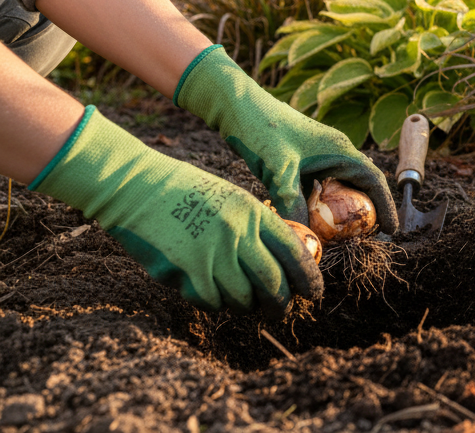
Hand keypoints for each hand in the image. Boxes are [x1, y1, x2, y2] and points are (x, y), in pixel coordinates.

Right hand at [29, 107, 322, 315]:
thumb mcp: (233, 199)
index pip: (294, 253)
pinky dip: (215, 302)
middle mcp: (237, 235)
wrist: (137, 188)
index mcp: (254, 213)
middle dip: (280, 303)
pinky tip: (211, 291)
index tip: (313, 293)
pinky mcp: (184, 273)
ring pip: (242, 298)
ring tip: (244, 300)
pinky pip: (211, 301)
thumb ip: (258, 227)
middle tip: (280, 310)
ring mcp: (211, 255)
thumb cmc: (188, 193)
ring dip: (246, 305)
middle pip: (272, 283)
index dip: (308, 278)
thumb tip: (283, 263)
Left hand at [174, 46, 398, 232]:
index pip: (373, 181)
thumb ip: (293, 203)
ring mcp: (318, 154)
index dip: (385, 206)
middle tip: (367, 238)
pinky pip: (319, 184)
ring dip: (341, 209)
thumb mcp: (278, 170)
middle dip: (366, 211)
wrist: (237, 105)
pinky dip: (319, 203)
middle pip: (360, 185)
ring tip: (340, 235)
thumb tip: (304, 236)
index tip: (391, 230)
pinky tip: (309, 219)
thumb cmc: (261, 130)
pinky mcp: (302, 158)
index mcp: (340, 150)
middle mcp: (335, 151)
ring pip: (339, 186)